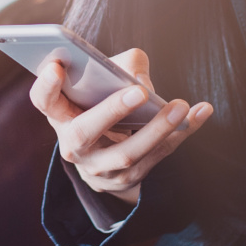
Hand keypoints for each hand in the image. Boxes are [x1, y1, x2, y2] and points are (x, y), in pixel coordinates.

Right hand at [28, 48, 213, 204]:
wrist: (104, 154)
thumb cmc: (103, 102)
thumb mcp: (101, 81)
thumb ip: (119, 67)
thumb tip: (140, 80)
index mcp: (59, 115)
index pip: (43, 101)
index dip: (46, 85)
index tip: (56, 66)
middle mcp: (73, 145)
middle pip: (86, 131)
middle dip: (112, 111)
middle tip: (139, 92)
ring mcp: (99, 167)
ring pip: (127, 152)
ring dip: (157, 129)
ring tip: (181, 105)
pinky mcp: (126, 179)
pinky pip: (158, 156)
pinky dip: (182, 133)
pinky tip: (201, 112)